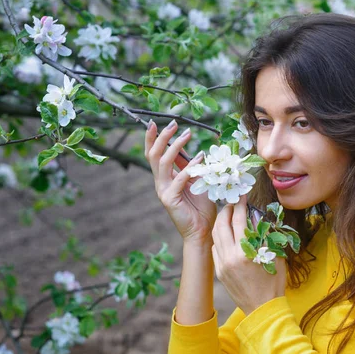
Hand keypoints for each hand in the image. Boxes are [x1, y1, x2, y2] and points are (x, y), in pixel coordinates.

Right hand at [144, 120, 216, 244]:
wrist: (202, 231)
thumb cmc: (201, 206)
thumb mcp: (196, 181)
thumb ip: (190, 166)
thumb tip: (191, 148)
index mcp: (164, 178)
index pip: (153, 154)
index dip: (152, 138)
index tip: (155, 122)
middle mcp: (160, 183)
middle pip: (154, 155)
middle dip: (162, 137)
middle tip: (173, 123)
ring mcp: (163, 191)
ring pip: (163, 163)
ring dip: (175, 146)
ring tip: (187, 134)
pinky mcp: (170, 199)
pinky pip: (179, 178)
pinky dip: (189, 166)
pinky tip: (200, 157)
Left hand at [211, 194, 286, 314]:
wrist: (262, 307)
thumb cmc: (273, 282)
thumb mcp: (274, 255)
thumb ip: (265, 235)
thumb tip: (257, 216)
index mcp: (246, 251)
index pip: (239, 221)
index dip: (240, 205)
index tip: (242, 196)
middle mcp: (231, 256)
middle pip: (222, 225)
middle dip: (226, 210)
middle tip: (232, 203)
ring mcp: (222, 264)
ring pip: (215, 236)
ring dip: (220, 222)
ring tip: (227, 215)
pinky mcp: (219, 271)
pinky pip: (215, 248)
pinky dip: (218, 238)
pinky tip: (225, 234)